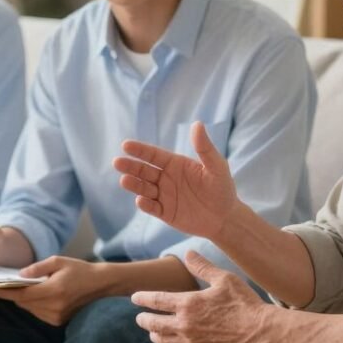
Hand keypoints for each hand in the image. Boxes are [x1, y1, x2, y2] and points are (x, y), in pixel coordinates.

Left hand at [0, 256, 105, 325]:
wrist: (101, 285)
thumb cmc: (80, 270)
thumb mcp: (58, 261)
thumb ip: (38, 268)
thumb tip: (20, 274)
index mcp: (54, 290)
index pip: (23, 295)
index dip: (6, 293)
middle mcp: (55, 306)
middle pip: (24, 303)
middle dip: (13, 294)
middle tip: (3, 285)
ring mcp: (57, 316)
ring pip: (30, 309)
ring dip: (24, 300)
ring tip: (19, 288)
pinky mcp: (59, 321)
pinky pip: (39, 313)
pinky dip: (34, 305)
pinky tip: (36, 295)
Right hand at [113, 121, 248, 241]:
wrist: (225, 217)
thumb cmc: (222, 188)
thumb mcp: (216, 167)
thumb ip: (205, 148)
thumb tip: (197, 124)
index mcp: (175, 164)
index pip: (153, 155)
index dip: (140, 150)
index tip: (126, 145)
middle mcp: (165, 178)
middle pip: (143, 171)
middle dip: (130, 166)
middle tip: (117, 162)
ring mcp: (163, 196)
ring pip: (144, 188)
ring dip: (134, 184)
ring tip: (124, 180)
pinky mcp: (165, 212)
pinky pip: (152, 208)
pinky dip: (145, 204)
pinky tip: (141, 200)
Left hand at [131, 251, 271, 342]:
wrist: (260, 332)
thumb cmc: (244, 303)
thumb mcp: (224, 278)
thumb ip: (203, 267)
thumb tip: (188, 252)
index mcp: (188, 303)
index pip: (155, 300)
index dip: (142, 298)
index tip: (134, 298)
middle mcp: (184, 325)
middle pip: (153, 323)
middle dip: (143, 319)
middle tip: (140, 317)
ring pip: (162, 341)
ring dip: (155, 334)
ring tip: (153, 331)